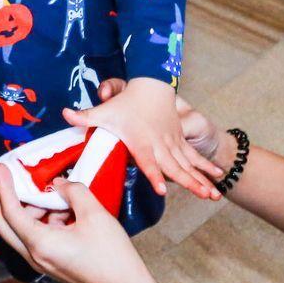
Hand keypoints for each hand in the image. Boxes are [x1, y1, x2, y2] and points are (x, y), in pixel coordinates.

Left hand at [0, 167, 163, 282]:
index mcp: (40, 244)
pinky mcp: (51, 262)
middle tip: (11, 175)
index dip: (2, 186)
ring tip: (54, 194)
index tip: (0, 166)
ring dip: (30, 208)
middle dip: (4, 197)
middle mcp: (34, 255)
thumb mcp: (94, 214)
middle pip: (5, 224)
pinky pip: (37, 236)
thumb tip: (58, 184)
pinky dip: (44, 219)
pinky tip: (66, 210)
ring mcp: (41, 262)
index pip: (9, 212)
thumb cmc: (112, 255)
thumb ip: (73, 191)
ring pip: (21, 229)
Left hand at [70, 77, 222, 199]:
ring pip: (189, 164)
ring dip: (202, 179)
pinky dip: (207, 167)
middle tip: (203, 196)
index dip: (154, 175)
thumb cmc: (127, 102)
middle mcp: (160, 145)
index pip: (148, 161)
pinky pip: (195, 157)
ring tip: (215, 194)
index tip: (163, 189)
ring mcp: (172, 143)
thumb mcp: (105, 110)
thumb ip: (85, 116)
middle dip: (190, 183)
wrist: (152, 86)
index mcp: (142, 142)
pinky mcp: (179, 142)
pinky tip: (219, 178)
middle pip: (176, 167)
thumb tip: (64, 114)